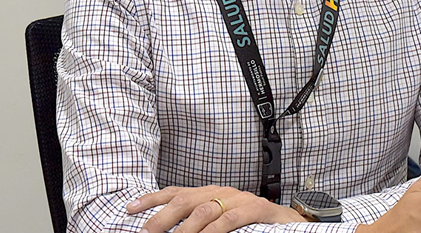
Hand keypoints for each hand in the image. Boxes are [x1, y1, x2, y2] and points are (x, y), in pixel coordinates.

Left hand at [127, 184, 308, 232]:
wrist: (290, 222)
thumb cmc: (252, 224)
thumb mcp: (220, 220)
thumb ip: (198, 222)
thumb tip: (170, 231)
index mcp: (211, 193)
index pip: (176, 192)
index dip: (152, 199)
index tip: (130, 209)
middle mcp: (222, 192)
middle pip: (185, 199)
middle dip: (162, 216)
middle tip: (146, 232)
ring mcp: (239, 199)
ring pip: (204, 209)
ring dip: (184, 227)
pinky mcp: (256, 209)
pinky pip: (230, 218)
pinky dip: (213, 230)